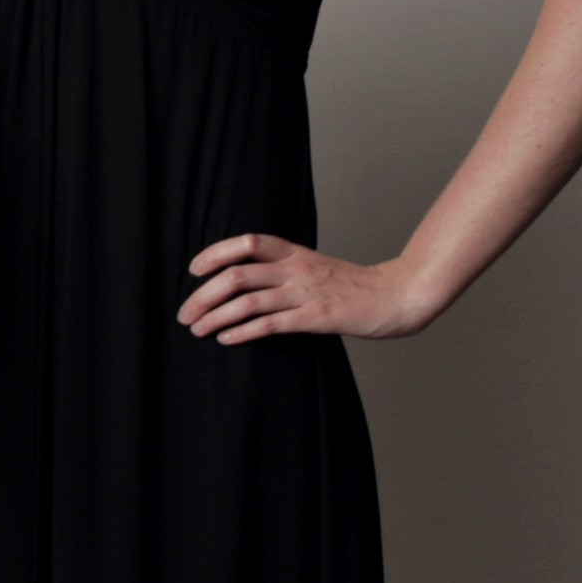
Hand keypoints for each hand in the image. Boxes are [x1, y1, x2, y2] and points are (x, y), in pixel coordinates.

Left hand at [178, 233, 434, 344]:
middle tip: (184, 313)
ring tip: (197, 330)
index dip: (215, 253)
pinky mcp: (315, 318)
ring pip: (246, 301)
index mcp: (295, 253)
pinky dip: (242, 332)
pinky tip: (226, 339)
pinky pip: (269, 324)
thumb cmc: (352, 286)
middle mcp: (296, 269)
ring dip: (215, 317)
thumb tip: (242, 281)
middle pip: (236, 275)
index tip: (194, 270)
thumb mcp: (315, 267)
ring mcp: (305, 293)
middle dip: (202, 296)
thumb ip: (282, 270)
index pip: (248, 242)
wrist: (397, 296)